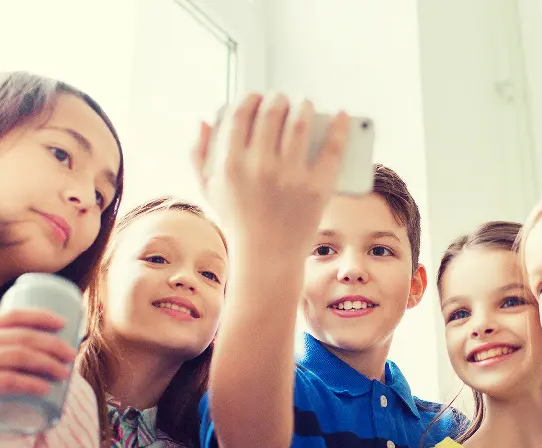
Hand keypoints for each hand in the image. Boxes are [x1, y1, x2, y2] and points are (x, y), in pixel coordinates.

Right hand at [0, 308, 78, 438]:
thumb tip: (4, 363)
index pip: (11, 315)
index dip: (42, 317)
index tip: (64, 323)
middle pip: (23, 335)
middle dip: (54, 343)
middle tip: (72, 354)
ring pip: (19, 356)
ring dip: (48, 364)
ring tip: (65, 373)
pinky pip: (6, 381)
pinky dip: (31, 384)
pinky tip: (45, 390)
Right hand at [191, 93, 349, 253]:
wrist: (266, 258)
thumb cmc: (239, 222)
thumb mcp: (210, 190)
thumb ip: (199, 155)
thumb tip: (203, 121)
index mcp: (230, 164)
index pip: (239, 114)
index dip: (249, 98)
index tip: (257, 96)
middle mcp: (259, 167)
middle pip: (271, 113)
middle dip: (278, 99)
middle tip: (283, 99)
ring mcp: (289, 177)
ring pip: (300, 123)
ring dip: (304, 106)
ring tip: (305, 105)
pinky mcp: (316, 187)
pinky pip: (332, 148)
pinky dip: (339, 127)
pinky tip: (342, 115)